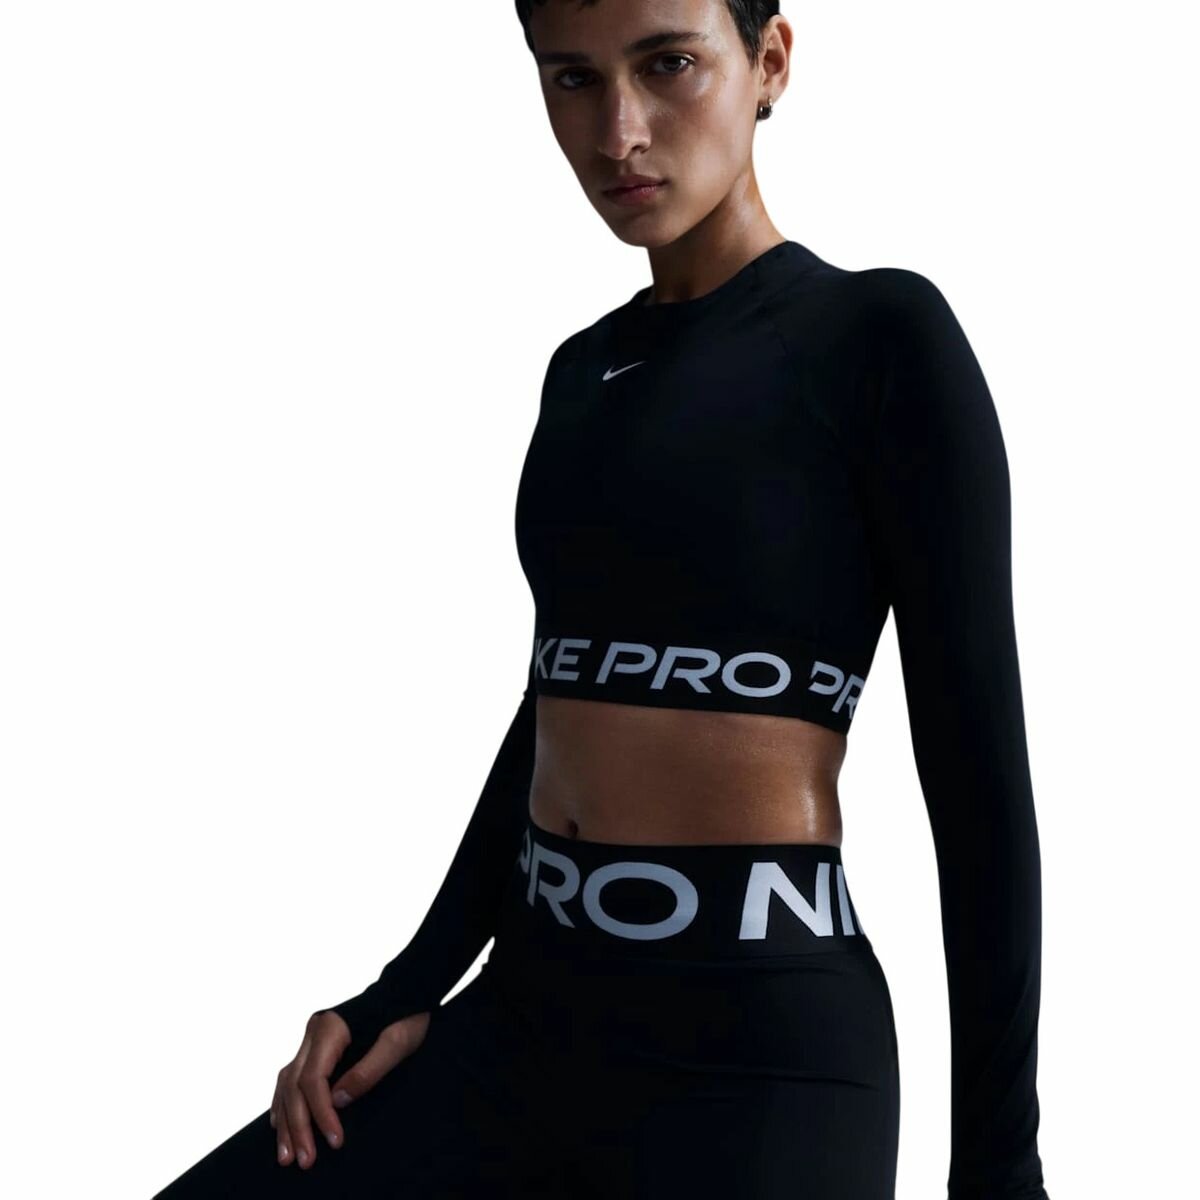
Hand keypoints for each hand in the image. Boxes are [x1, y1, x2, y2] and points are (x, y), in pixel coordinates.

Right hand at [269, 1008, 431, 1168]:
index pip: (314, 1079)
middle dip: (298, 1126)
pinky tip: (280, 1122)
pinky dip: (284, 1102)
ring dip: (286, 1120)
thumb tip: (337, 1101)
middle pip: (294, 1084)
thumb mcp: (397, 1042)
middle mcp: (314, 1031)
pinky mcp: (316, 1046)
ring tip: (286, 1154)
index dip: (321, 1113)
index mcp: (330, 1027)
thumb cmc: (406, 1015)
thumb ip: (368, 1070)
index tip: (334, 1140)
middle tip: (304, 1160)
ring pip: (287, 1083)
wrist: (407, 991)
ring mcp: (311, 1038)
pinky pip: (290, 1077)